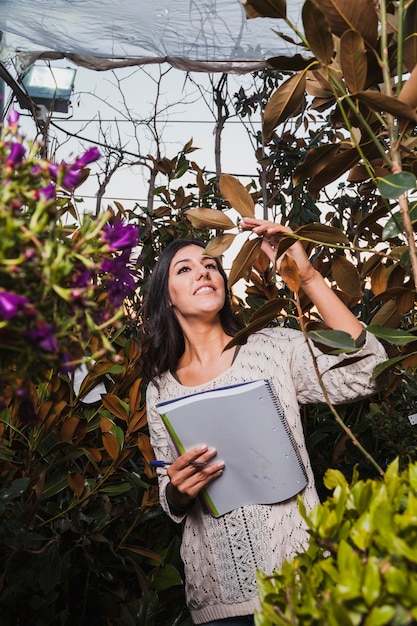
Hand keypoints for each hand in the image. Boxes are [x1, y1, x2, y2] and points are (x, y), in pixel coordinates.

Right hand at [166, 445, 224, 508]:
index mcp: (173, 470)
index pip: (184, 459)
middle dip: (205, 457)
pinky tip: (217, 472)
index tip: (204, 447)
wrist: (176, 495)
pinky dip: (212, 476)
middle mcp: (177, 479)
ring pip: (201, 474)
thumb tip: (201, 451)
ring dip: (212, 468)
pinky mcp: (191, 492)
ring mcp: (184, 486)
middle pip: (194, 466)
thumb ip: (186, 461)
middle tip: (213, 451)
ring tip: (220, 463)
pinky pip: (204, 482)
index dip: (195, 452)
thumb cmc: (179, 478)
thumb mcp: (178, 469)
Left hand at [240, 217, 362, 338]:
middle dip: (254, 223)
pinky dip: (276, 229)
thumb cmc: (288, 267)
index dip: (252, 227)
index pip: (262, 231)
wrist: (299, 275)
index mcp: (275, 240)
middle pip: (266, 226)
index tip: (242, 225)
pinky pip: (284, 231)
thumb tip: (256, 240)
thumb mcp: (272, 256)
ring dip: (263, 227)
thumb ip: (265, 247)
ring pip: (274, 226)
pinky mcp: (294, 239)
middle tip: (243, 221)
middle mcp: (281, 236)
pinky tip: (268, 231)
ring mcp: (287, 236)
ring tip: (253, 229)